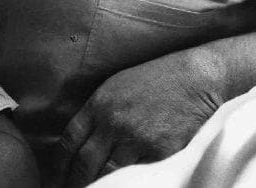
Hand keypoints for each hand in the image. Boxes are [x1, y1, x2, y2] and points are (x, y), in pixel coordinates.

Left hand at [51, 49, 223, 187]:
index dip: (59, 165)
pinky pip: (138, 175)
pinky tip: (127, 182)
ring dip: (102, 184)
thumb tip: (81, 141)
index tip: (57, 178)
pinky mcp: (159, 153)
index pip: (69, 142)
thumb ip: (98, 111)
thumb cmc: (159, 79)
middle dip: (76, 182)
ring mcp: (136, 139)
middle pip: (84, 164)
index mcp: (100, 104)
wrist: (198, 79)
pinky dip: (131, 180)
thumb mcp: (119, 85)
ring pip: (109, 174)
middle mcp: (114, 122)